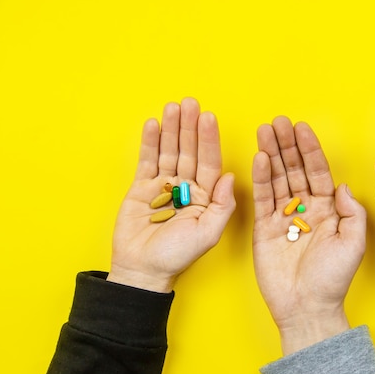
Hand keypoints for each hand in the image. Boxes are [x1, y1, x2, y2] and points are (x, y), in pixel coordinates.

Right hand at [108, 98, 235, 292]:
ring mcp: (165, 186)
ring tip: (173, 107)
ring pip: (170, 151)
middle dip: (190, 127)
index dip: (210, 140)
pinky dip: (150, 142)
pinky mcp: (142, 187)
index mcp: (207, 197)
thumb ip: (222, 206)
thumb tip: (231, 176)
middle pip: (190, 151)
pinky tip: (153, 124)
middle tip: (190, 103)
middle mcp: (188, 187)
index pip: (210, 162)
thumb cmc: (178, 257)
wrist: (143, 270)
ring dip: (172, 129)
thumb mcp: (207, 234)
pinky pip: (148, 160)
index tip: (209, 118)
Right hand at [252, 116, 366, 354]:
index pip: (318, 171)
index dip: (310, 149)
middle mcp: (305, 208)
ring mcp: (283, 217)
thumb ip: (352, 212)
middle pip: (295, 169)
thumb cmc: (334, 278)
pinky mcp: (264, 228)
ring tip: (265, 130)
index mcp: (328, 209)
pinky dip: (261, 178)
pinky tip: (260, 158)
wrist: (308, 307)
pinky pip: (263, 199)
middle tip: (279, 122)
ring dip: (272, 154)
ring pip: (277, 178)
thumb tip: (344, 185)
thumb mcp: (353, 243)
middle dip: (287, 145)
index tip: (302, 128)